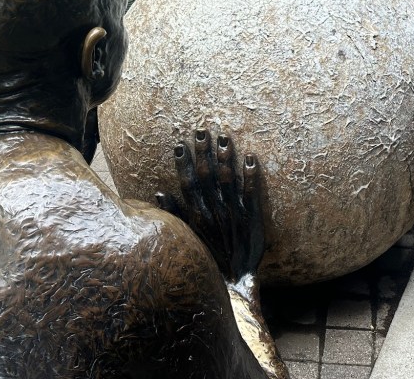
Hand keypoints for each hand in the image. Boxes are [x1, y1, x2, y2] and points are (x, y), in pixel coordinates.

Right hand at [156, 130, 263, 281]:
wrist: (235, 284)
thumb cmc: (210, 259)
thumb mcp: (188, 239)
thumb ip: (176, 215)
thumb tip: (159, 193)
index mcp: (197, 216)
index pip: (188, 184)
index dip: (184, 163)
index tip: (181, 143)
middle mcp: (214, 212)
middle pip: (208, 177)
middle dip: (204, 153)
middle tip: (203, 130)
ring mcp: (234, 215)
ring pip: (228, 181)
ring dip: (226, 158)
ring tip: (225, 138)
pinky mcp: (253, 220)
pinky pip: (252, 194)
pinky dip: (251, 176)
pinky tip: (251, 158)